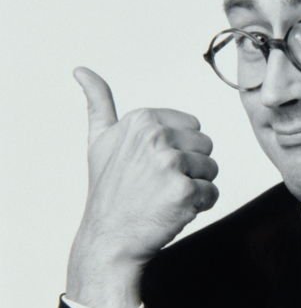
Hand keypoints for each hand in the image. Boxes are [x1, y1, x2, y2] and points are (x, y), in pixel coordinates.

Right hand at [66, 67, 218, 307]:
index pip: (193, 126)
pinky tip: (172, 211)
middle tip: (159, 186)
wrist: (109, 238)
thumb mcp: (99, 140)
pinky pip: (212, 193)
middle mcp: (156, 136)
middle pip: (206, 146)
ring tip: (165, 198)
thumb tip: (81, 69)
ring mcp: (170, 163)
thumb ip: (98, 102)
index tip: (151, 166)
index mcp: (143, 118)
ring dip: (195, 187)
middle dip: (190, 168)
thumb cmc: (108, 190)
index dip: (178, 149)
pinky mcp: (184, 190)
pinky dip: (198, 206)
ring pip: (212, 169)